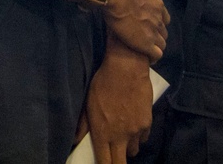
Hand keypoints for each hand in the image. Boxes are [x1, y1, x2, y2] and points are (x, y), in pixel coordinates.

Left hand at [78, 39, 152, 162]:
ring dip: (127, 148)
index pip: (105, 162)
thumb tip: (76, 140)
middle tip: (114, 159)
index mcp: (102, 133)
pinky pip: (143, 139)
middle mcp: (120, 136)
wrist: (127, 69)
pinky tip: (133, 127)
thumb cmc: (103, 84)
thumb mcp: (88, 103)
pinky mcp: (147, 123)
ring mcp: (135, 131)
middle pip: (121, 163)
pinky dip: (138, 137)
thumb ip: (83, 125)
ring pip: (133, 151)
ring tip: (123, 138)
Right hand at [104, 0, 167, 62]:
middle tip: (145, 38)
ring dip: (154, 47)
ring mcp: (154, 32)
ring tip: (145, 50)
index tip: (150, 27)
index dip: (158, 24)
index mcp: (159, 6)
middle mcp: (159, 19)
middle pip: (164, 33)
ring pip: (162, 45)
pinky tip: (146, 58)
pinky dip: (153, 57)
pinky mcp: (147, 44)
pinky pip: (156, 55)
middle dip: (157, 36)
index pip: (165, 19)